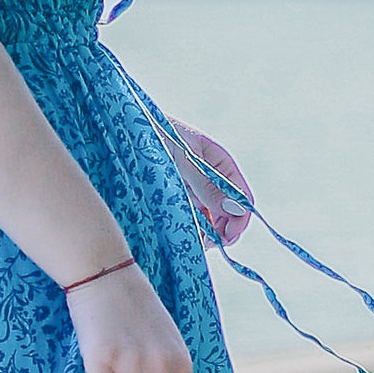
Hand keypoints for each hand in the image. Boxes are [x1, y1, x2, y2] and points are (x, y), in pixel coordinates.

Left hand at [169, 125, 253, 247]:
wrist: (129, 129)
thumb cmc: (158, 134)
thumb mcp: (183, 159)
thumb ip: (207, 184)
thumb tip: (236, 209)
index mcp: (222, 165)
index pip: (244, 198)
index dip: (240, 220)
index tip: (226, 237)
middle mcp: (214, 178)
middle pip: (232, 213)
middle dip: (225, 231)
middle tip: (208, 244)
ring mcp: (198, 188)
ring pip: (214, 219)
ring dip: (210, 234)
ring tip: (196, 242)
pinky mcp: (181, 196)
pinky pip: (196, 218)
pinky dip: (196, 230)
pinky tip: (187, 236)